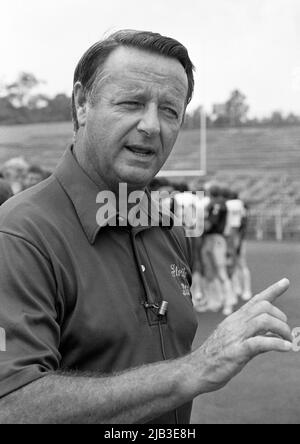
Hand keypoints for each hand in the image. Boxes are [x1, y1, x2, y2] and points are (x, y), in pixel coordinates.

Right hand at [191, 279, 291, 393]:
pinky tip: (285, 348)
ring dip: (282, 330)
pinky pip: (260, 343)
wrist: (196, 370)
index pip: (255, 300)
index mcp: (235, 319)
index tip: (285, 281)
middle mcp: (236, 323)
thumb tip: (274, 334)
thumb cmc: (215, 357)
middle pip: (264, 307)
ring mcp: (236, 336)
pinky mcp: (237, 351)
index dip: (272, 290)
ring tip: (288, 341)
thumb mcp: (234, 340)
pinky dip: (277, 344)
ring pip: (264, 321)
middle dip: (281, 317)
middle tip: (287, 333)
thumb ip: (253, 335)